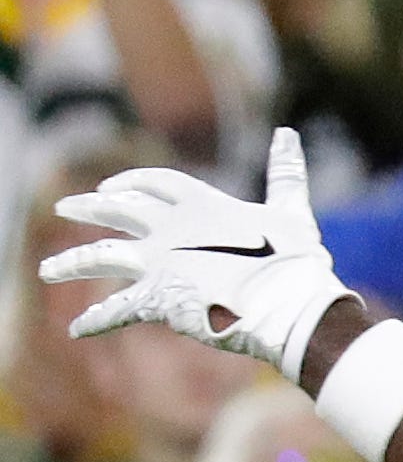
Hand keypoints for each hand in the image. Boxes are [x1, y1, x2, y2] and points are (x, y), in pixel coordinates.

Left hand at [42, 130, 353, 377]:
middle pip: (118, 210)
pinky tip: (76, 329)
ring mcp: (159, 263)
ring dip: (72, 262)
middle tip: (64, 207)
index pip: (154, 183)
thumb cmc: (295, 259)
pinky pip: (118, 310)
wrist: (288, 302)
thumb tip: (288, 133)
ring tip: (48, 270)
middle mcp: (170, 228)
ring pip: (102, 256)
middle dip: (90, 208)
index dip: (132, 182)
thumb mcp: (291, 211)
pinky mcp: (157, 299)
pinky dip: (97, 320)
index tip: (111, 186)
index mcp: (201, 203)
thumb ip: (285, 173)